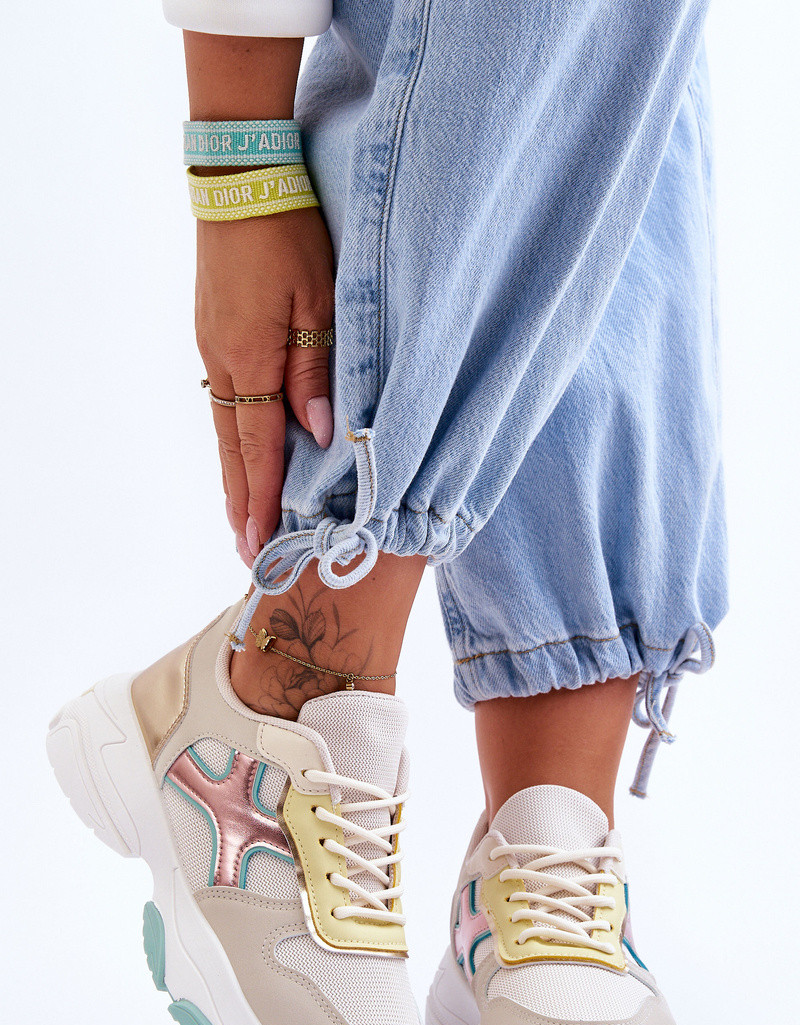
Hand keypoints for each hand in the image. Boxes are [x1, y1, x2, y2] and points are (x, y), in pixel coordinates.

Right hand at [195, 205, 334, 565]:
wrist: (241, 180)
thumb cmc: (288, 236)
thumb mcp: (319, 303)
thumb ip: (315, 373)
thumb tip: (317, 434)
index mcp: (251, 361)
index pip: (256, 449)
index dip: (259, 500)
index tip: (257, 543)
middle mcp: (223, 363)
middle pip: (231, 449)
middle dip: (239, 501)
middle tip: (245, 549)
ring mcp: (214, 348)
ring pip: (225, 427)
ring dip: (233, 474)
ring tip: (240, 513)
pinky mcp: (215, 332)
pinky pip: (225, 399)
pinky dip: (233, 437)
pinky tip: (240, 451)